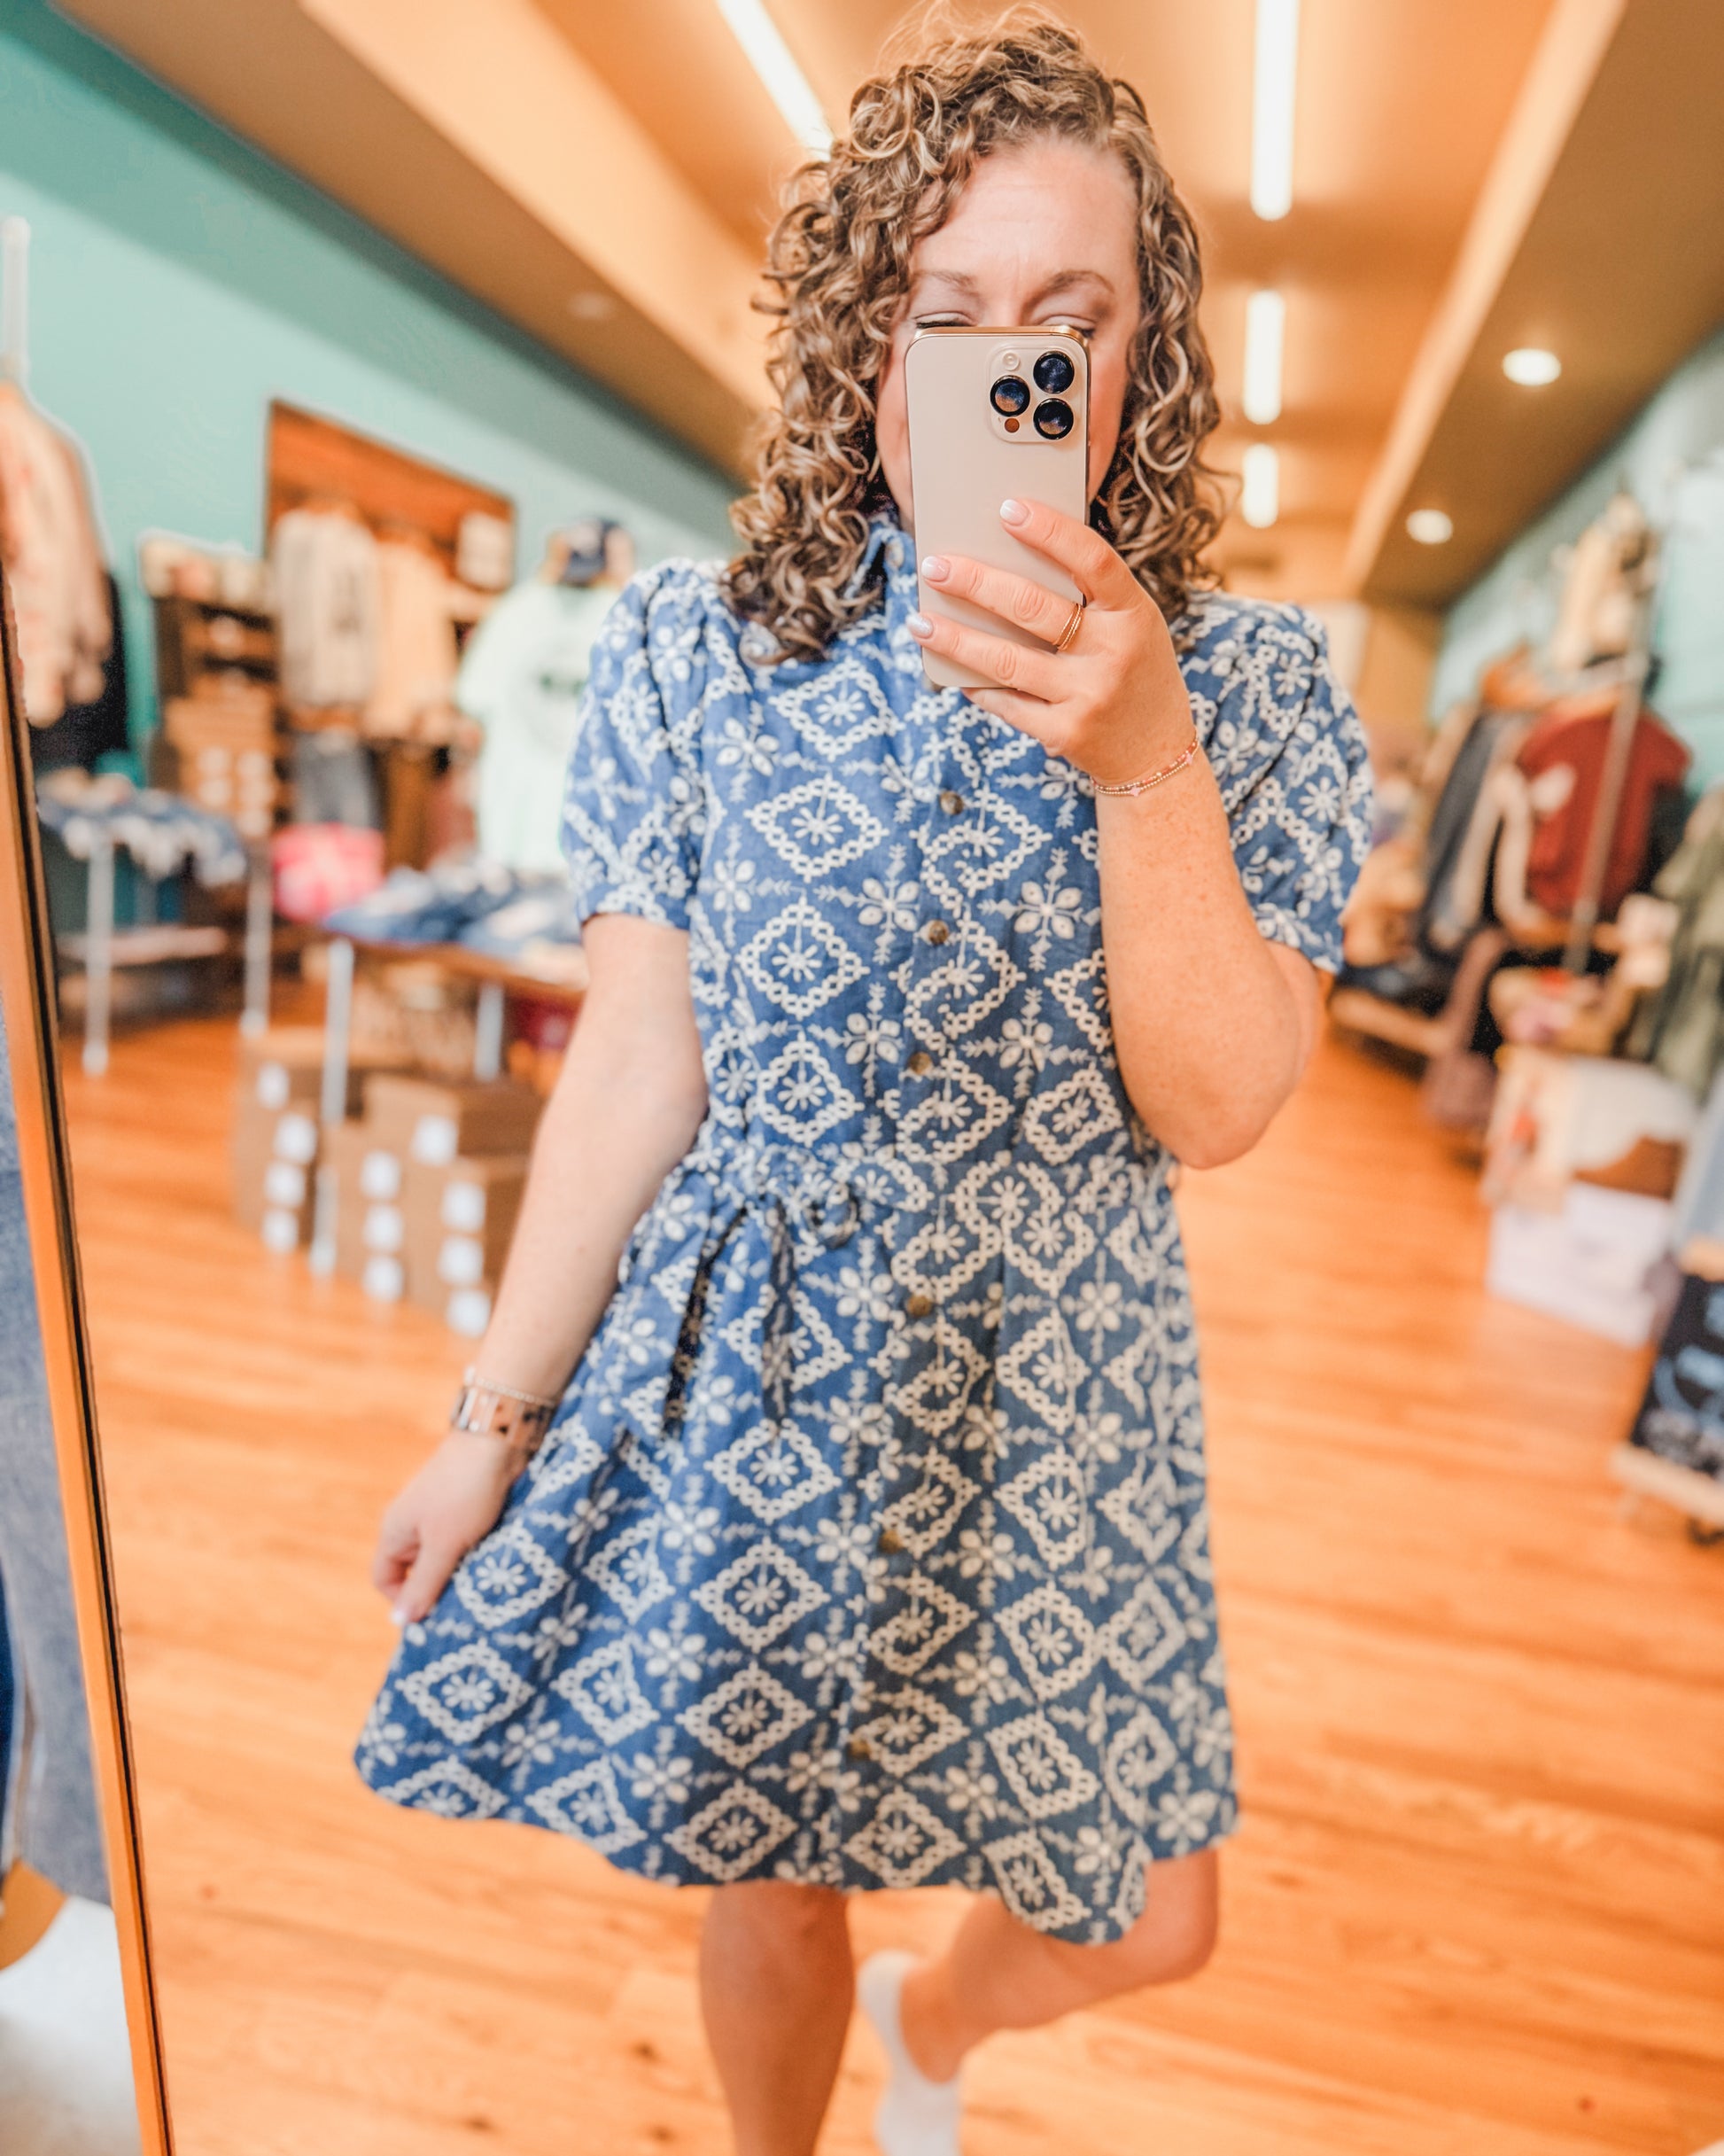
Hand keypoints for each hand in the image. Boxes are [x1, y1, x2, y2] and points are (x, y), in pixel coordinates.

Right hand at [371, 1430, 526, 1625]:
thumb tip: (400, 1622)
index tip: (434, 1612)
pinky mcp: (464, 1508)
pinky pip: (462, 1542)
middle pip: (415, 1570)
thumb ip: (424, 1583)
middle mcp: (412, 1524)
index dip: (403, 1599)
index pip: (385, 1579)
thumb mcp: (444, 1544)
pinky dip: (474, 1552)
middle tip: (463, 1602)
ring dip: (459, 1570)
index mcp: (396, 1531)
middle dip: (436, 1587)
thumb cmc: (465, 1492)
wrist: (497, 1442)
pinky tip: (492, 1559)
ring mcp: (438, 1515)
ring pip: (443, 1557)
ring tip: (481, 1580)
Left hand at [909, 497, 1194, 788]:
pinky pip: (1008, 704)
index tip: (1007, 509)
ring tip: (919, 621)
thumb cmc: (1133, 672)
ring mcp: (1090, 695)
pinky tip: (949, 670)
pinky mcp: (1066, 734)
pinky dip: (975, 685)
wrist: (1156, 753)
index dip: (1051, 531)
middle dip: (975, 583)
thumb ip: (1088, 598)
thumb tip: (1006, 561)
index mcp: (1134, 613)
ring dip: (955, 639)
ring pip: (1007, 660)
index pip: (1093, 560)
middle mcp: (1114, 652)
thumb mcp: (1131, 627)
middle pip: (1032, 607)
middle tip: (935, 566)